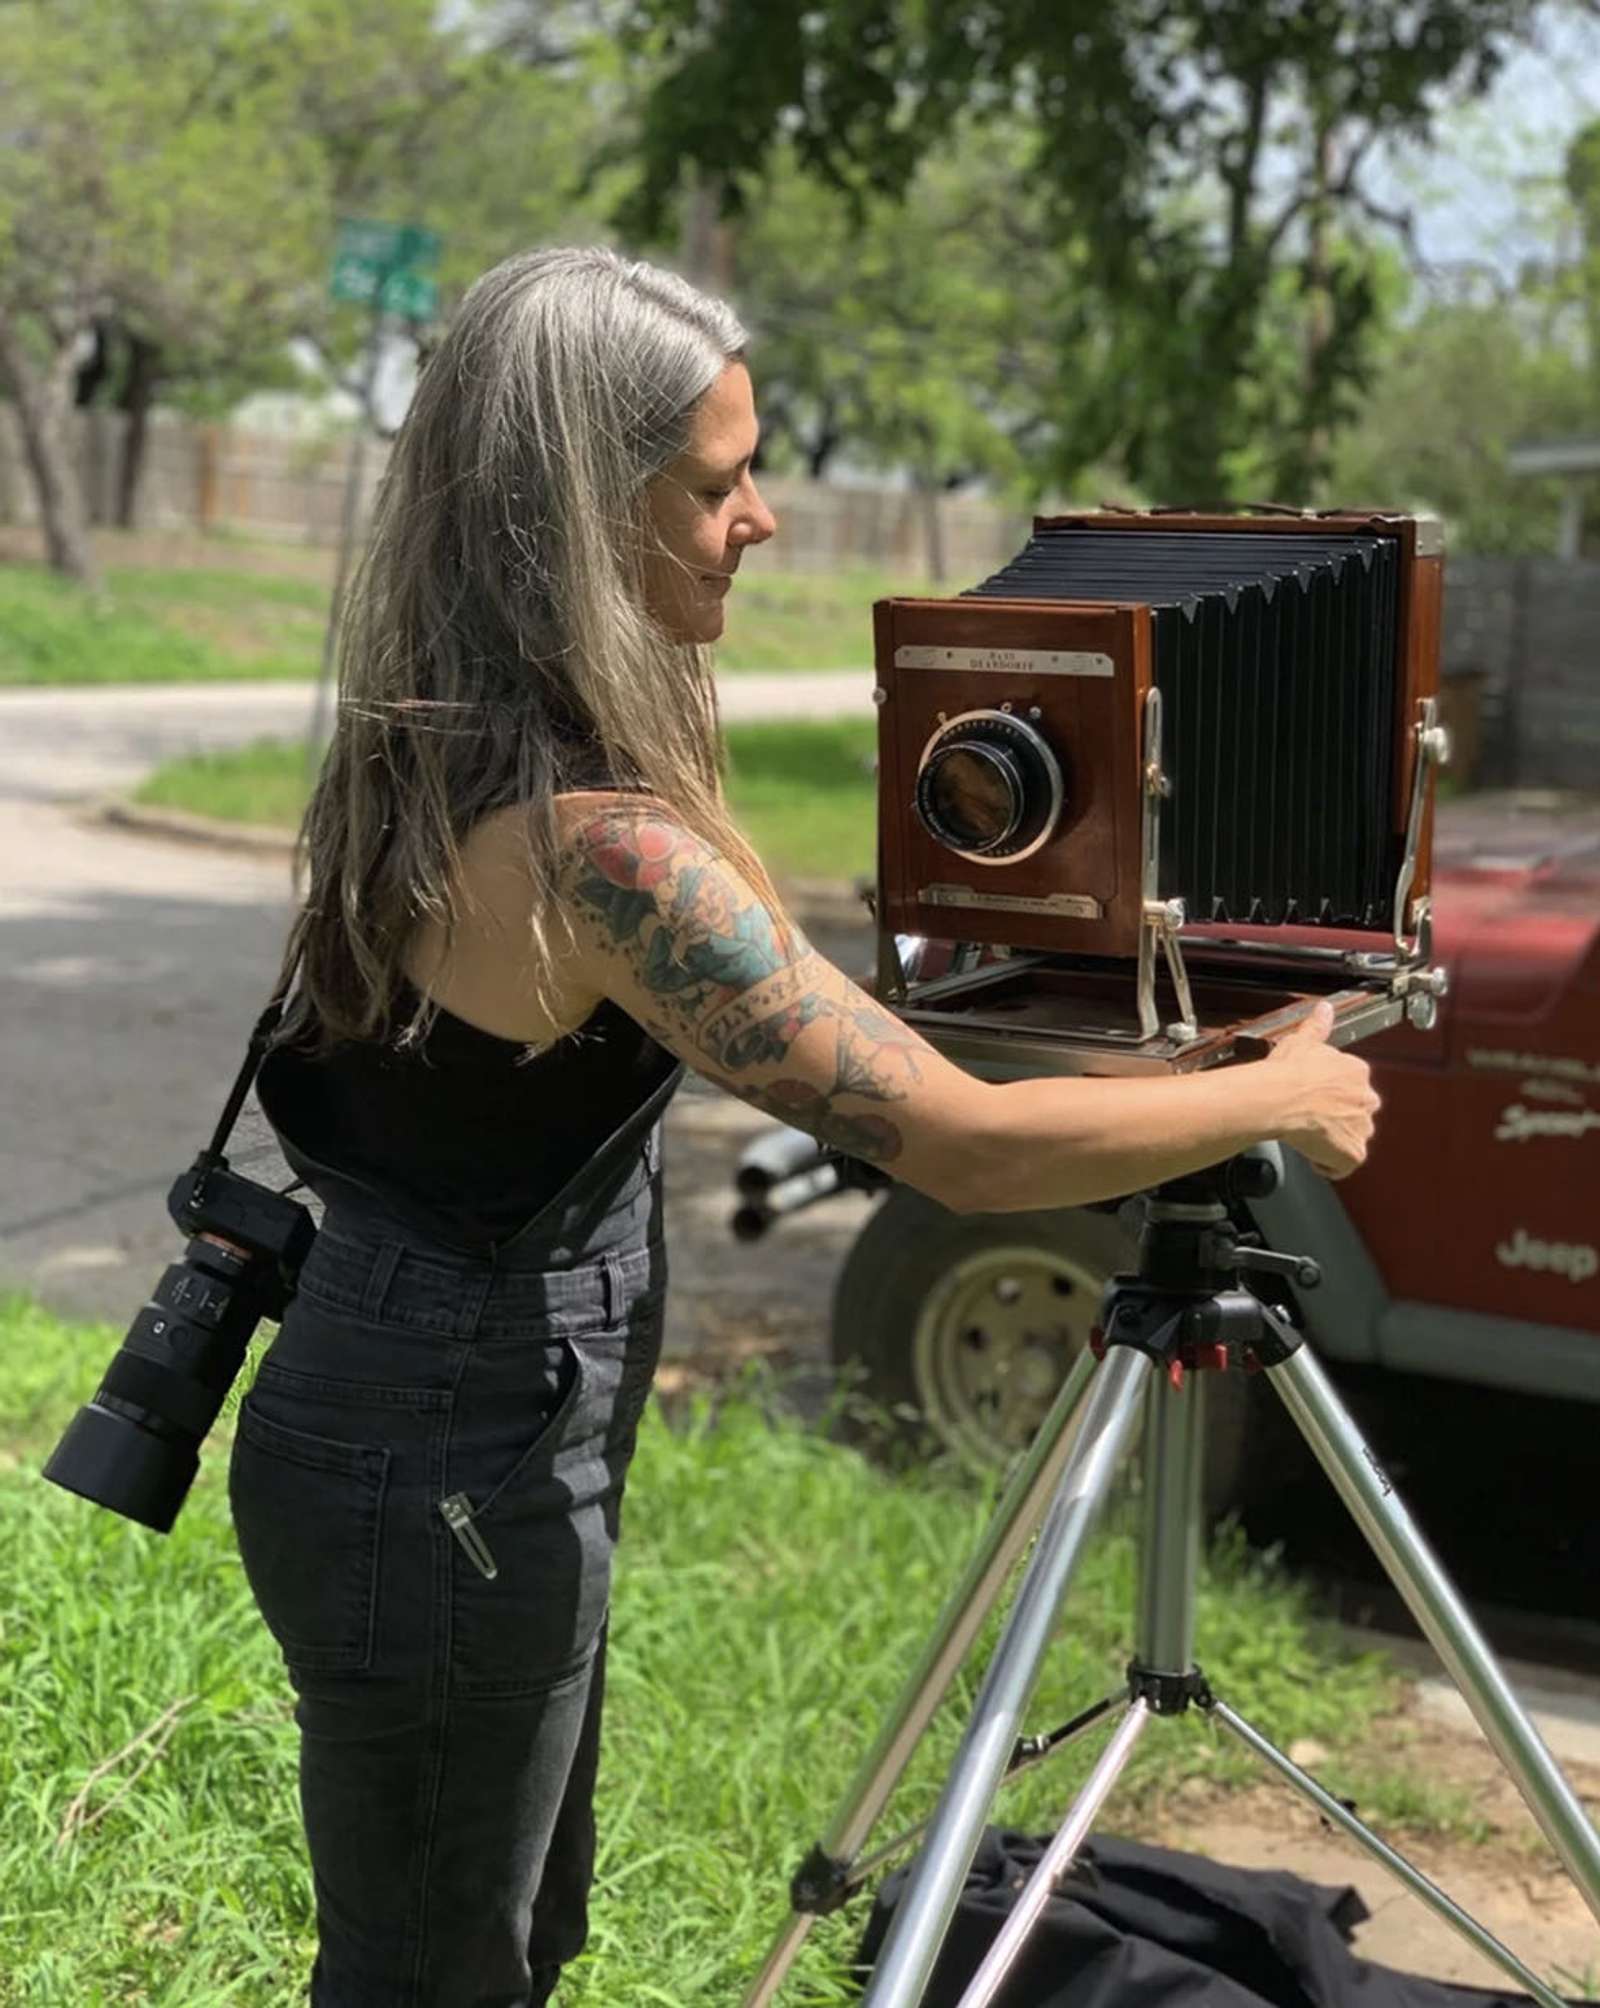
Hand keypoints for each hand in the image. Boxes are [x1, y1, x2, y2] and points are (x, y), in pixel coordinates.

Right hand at [1264, 1000, 1380, 1180]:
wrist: (1278, 1098)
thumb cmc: (1287, 1072)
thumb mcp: (1302, 1042)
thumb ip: (1318, 1026)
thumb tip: (1324, 1008)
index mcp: (1356, 1072)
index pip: (1351, 1087)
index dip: (1330, 1095)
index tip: (1314, 1098)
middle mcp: (1366, 1099)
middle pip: (1355, 1113)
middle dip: (1336, 1118)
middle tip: (1309, 1119)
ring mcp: (1362, 1127)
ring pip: (1351, 1138)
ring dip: (1333, 1141)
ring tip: (1308, 1137)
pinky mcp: (1353, 1152)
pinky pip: (1343, 1164)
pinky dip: (1328, 1164)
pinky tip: (1311, 1155)